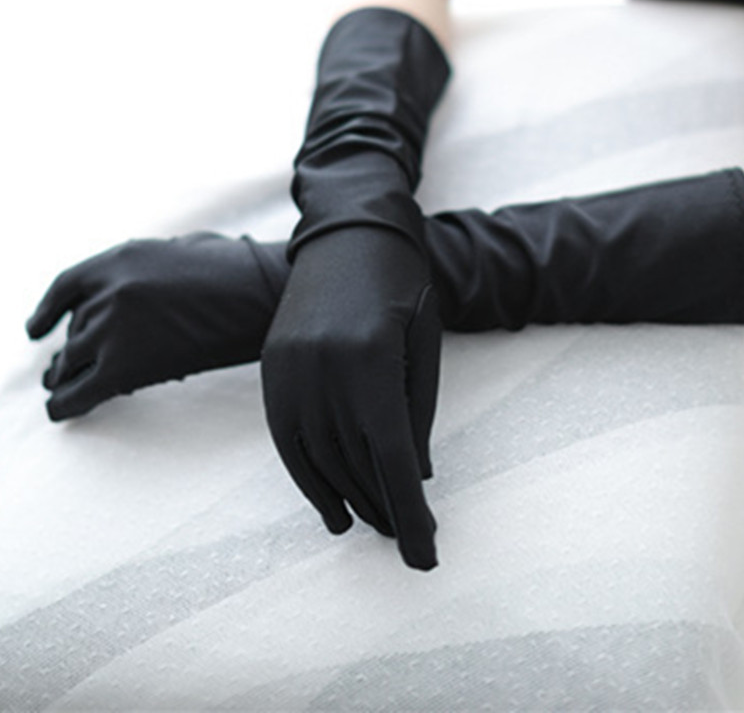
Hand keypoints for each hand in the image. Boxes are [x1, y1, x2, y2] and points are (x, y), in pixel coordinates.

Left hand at [26, 232, 287, 420]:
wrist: (268, 295)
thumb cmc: (242, 274)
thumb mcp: (185, 252)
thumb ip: (150, 270)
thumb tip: (137, 294)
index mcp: (123, 257)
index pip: (69, 287)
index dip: (47, 311)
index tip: (37, 329)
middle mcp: (110, 289)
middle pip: (75, 329)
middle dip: (68, 351)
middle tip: (60, 369)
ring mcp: (115, 326)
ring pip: (72, 360)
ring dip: (66, 376)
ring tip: (62, 388)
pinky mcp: (127, 363)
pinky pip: (80, 391)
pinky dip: (66, 404)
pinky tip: (61, 412)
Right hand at [262, 226, 440, 569]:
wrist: (348, 235)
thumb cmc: (402, 285)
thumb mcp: (422, 343)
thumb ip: (417, 412)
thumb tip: (414, 478)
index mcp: (370, 358)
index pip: (391, 457)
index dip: (409, 513)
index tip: (424, 556)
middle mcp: (323, 368)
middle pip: (354, 464)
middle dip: (386, 509)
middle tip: (408, 538)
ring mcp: (289, 369)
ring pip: (318, 460)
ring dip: (350, 501)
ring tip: (377, 526)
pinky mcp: (272, 369)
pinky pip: (288, 442)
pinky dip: (310, 481)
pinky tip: (332, 510)